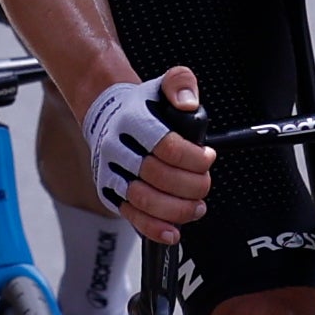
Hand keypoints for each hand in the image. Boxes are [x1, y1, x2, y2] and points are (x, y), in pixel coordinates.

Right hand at [84, 72, 211, 235]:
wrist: (106, 114)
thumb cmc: (141, 105)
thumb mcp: (162, 83)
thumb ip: (181, 83)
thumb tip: (189, 103)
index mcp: (132, 121)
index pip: (167, 146)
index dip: (194, 158)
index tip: (207, 157)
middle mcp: (117, 148)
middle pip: (157, 176)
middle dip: (191, 185)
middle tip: (204, 183)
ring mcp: (111, 172)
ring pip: (143, 199)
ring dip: (176, 209)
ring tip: (196, 207)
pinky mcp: (109, 192)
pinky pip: (131, 215)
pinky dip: (153, 227)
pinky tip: (172, 231)